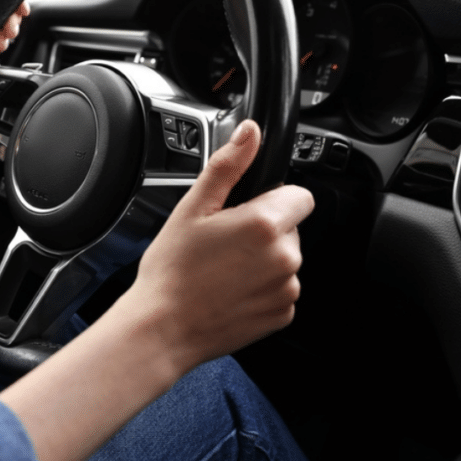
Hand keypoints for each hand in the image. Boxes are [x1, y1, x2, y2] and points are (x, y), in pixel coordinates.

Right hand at [0, 119, 313, 460]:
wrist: (163, 328)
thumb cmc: (171, 271)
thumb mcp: (192, 208)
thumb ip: (228, 165)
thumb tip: (251, 132)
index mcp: (265, 224)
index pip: (298, 194)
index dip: (269, 198)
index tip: (240, 212)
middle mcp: (286, 257)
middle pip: (289, 227)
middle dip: (263, 229)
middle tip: (222, 243)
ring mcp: (287, 289)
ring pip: (284, 259)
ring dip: (262, 260)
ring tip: (221, 270)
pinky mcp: (282, 314)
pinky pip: (280, 289)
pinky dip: (260, 289)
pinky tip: (229, 291)